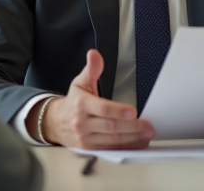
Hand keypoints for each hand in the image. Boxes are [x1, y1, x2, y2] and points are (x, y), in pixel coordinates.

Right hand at [39, 49, 154, 148]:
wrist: (55, 122)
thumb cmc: (72, 102)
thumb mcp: (79, 83)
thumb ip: (91, 69)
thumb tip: (94, 54)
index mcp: (81, 104)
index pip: (102, 109)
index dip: (118, 111)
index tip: (132, 112)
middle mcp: (82, 122)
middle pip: (110, 126)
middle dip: (131, 127)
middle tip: (147, 125)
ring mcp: (86, 137)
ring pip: (112, 140)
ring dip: (132, 138)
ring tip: (146, 134)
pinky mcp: (89, 148)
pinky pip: (110, 149)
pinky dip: (125, 147)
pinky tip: (137, 143)